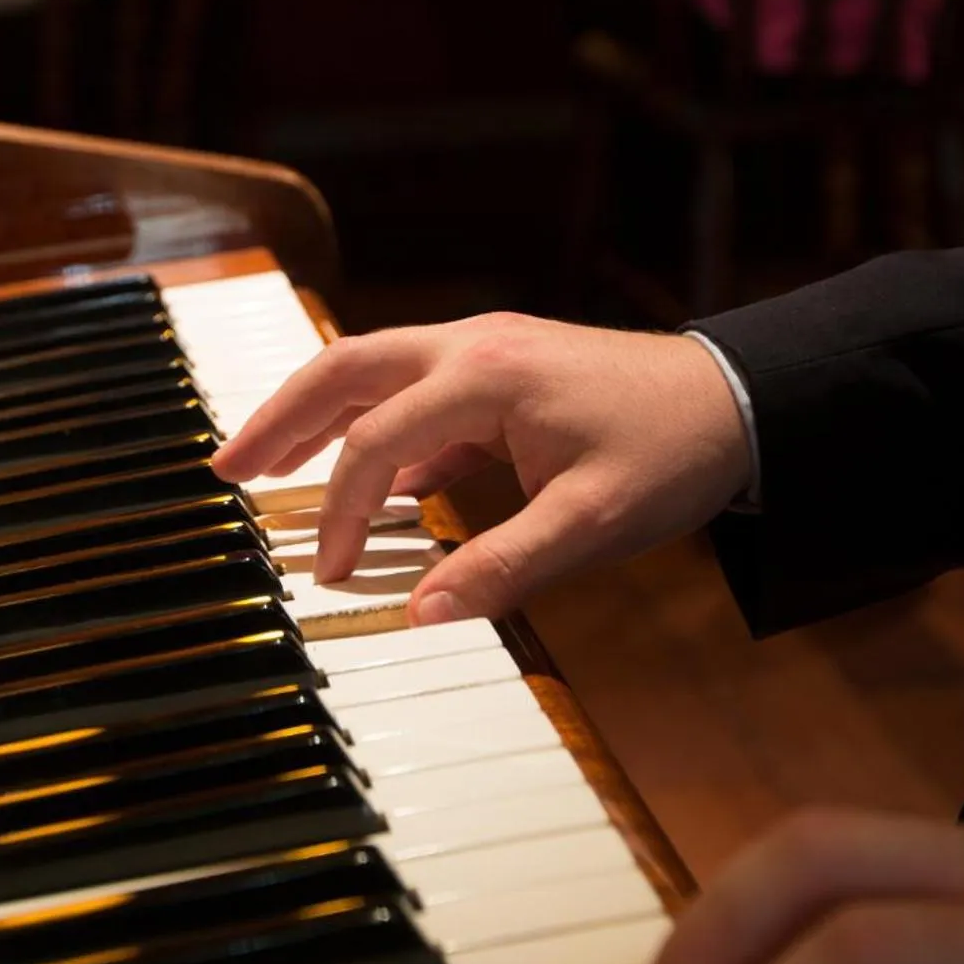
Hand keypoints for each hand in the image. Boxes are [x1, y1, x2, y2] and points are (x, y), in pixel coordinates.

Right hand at [209, 313, 750, 622]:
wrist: (740, 399)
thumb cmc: (672, 452)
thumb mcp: (592, 522)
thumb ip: (505, 568)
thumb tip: (424, 617)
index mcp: (486, 376)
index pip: (379, 441)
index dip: (348, 513)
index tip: (335, 575)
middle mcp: (471, 346)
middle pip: (343, 370)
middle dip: (278, 420)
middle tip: (223, 468)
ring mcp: (484, 349)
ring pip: (370, 369)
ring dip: (314, 413)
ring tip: (262, 461)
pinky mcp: (500, 367)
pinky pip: (412, 390)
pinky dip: (371, 425)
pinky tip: (364, 474)